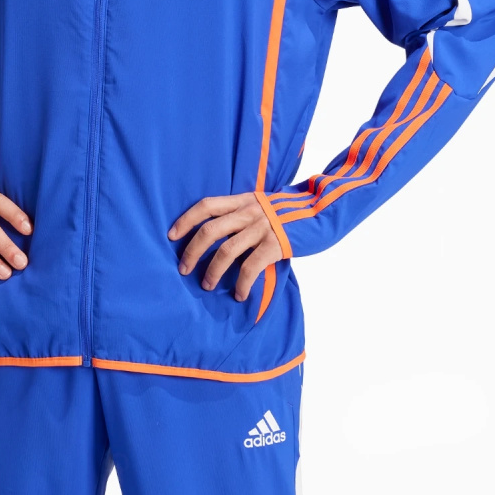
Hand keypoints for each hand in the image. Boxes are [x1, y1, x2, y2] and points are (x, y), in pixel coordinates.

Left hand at [167, 192, 282, 300]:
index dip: (186, 219)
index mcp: (243, 200)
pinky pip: (251, 267)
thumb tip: (220, 234)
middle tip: (183, 269)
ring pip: (226, 251)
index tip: (171, 235)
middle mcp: (249, 212)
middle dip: (192, 251)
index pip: (207, 205)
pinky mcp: (275, 245)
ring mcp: (262, 228)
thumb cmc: (290, 213)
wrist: (322, 211)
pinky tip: (239, 295)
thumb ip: (243, 214)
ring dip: (212, 271)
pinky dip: (241, 283)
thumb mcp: (263, 205)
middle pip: (210, 230)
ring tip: (206, 285)